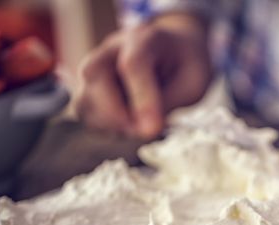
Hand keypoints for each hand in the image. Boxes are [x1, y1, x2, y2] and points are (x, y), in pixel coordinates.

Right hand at [74, 13, 211, 139]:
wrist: (175, 51)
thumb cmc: (185, 65)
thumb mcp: (193, 83)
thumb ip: (168, 102)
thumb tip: (145, 129)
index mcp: (144, 39)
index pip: (132, 64)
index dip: (141, 98)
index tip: (152, 128)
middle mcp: (112, 49)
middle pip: (95, 76)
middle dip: (117, 114)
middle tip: (146, 131)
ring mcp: (96, 68)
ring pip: (84, 99)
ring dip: (110, 124)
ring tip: (140, 128)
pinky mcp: (90, 90)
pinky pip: (86, 113)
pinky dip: (105, 128)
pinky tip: (129, 127)